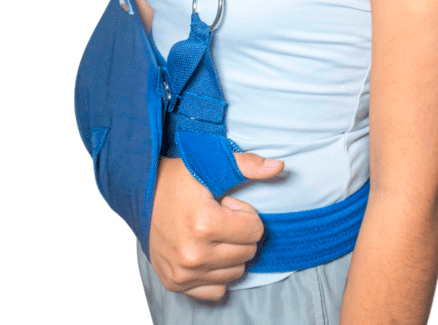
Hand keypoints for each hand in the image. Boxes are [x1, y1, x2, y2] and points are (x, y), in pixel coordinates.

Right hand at [148, 153, 283, 300]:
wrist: (139, 194)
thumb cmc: (176, 178)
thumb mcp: (212, 164)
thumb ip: (248, 166)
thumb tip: (279, 166)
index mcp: (205, 224)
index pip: (255, 230)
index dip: (244, 213)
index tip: (224, 204)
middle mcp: (193, 254)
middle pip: (248, 252)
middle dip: (239, 232)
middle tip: (217, 216)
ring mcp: (183, 273)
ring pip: (235, 272)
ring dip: (229, 252)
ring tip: (208, 231)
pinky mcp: (175, 283)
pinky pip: (216, 290)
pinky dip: (216, 273)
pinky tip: (205, 251)